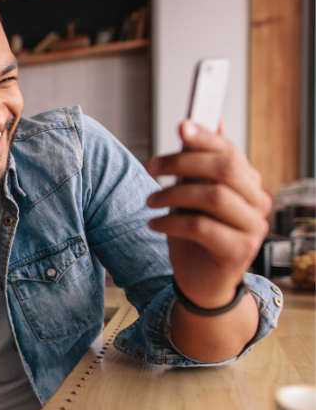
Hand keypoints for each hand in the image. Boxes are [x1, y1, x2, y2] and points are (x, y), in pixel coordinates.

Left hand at [145, 121, 270, 307]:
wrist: (200, 283)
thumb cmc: (195, 237)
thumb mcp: (191, 197)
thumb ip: (196, 168)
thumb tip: (198, 126)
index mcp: (249, 185)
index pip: (231, 153)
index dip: (206, 138)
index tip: (181, 127)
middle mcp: (258, 204)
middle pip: (224, 170)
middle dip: (183, 163)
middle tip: (152, 166)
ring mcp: (253, 228)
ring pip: (214, 196)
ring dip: (173, 194)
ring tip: (151, 201)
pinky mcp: (239, 251)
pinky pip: (202, 227)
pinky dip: (172, 222)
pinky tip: (155, 223)